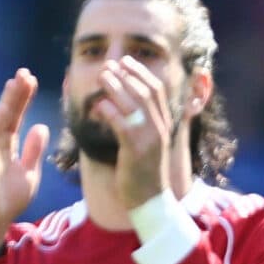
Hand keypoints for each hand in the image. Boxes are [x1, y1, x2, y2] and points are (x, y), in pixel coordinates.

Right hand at [0, 70, 47, 250]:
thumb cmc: (10, 200)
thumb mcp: (29, 172)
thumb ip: (33, 150)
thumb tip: (41, 127)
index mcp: (7, 147)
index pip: (16, 117)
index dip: (23, 99)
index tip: (31, 79)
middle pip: (7, 115)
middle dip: (15, 94)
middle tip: (24, 72)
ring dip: (7, 103)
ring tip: (15, 83)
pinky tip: (5, 109)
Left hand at [91, 55, 172, 209]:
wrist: (150, 201)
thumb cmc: (142, 174)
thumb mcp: (145, 146)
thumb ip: (138, 127)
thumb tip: (122, 109)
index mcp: (164, 124)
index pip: (156, 90)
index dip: (141, 73)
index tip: (126, 62)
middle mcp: (160, 127)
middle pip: (145, 92)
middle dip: (127, 74)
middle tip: (109, 64)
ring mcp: (150, 138)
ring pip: (135, 104)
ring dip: (117, 87)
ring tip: (102, 76)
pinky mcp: (137, 150)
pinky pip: (124, 125)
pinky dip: (111, 111)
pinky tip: (99, 105)